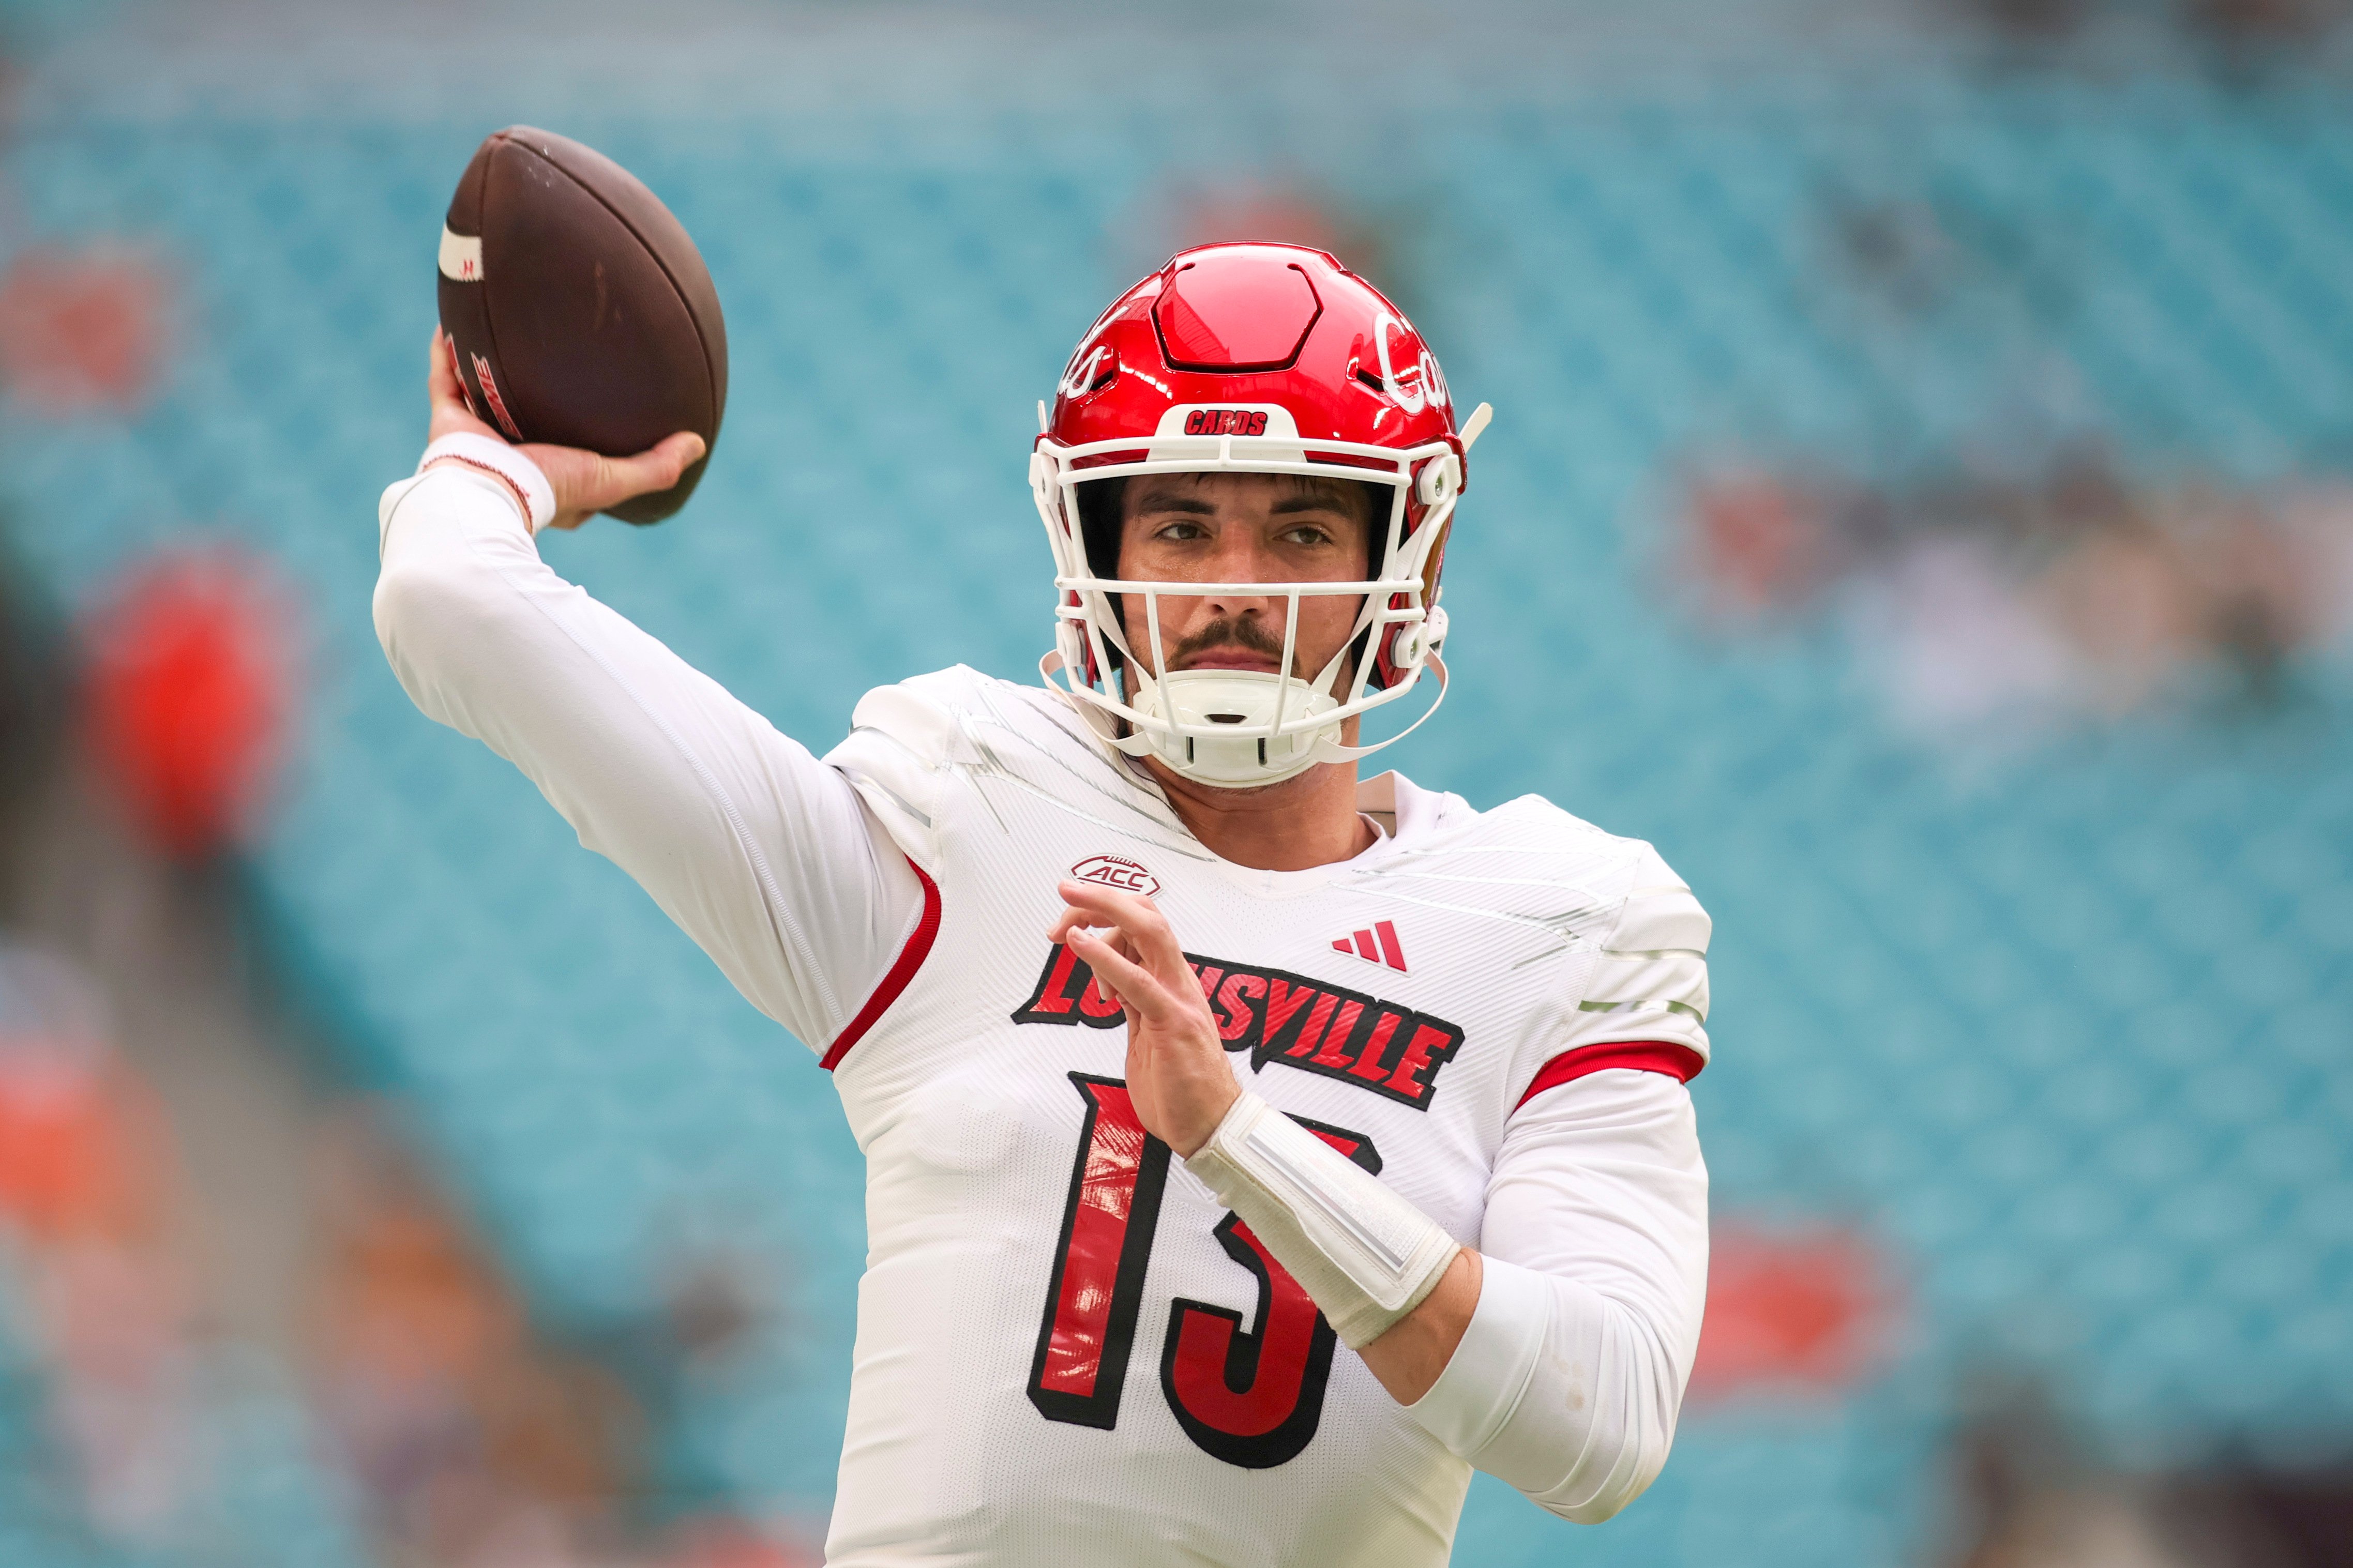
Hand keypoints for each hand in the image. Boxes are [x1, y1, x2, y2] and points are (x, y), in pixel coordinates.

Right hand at [425, 328, 705, 529]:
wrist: (486, 491)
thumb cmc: (547, 490)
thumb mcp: (611, 481)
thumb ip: (655, 466)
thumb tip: (697, 443)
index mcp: (546, 476)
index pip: (570, 455)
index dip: (584, 437)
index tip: (598, 409)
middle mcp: (509, 455)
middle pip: (522, 417)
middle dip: (532, 394)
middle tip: (548, 360)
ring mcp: (477, 436)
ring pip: (482, 394)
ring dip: (489, 367)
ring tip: (502, 330)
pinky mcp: (447, 421)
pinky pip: (445, 377)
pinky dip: (447, 351)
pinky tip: (453, 321)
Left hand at [1049, 881, 1239, 1156]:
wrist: (1210, 1125)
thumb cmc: (1180, 1087)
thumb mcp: (1146, 1032)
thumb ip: (1133, 1001)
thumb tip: (1110, 979)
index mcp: (1172, 981)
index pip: (1144, 924)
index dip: (1107, 908)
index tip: (1071, 912)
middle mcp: (1178, 980)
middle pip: (1146, 914)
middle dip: (1102, 897)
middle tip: (1064, 892)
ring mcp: (1179, 998)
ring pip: (1147, 931)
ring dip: (1100, 912)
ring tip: (1063, 920)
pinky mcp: (1172, 1023)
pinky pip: (1138, 981)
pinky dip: (1106, 956)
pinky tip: (1079, 943)